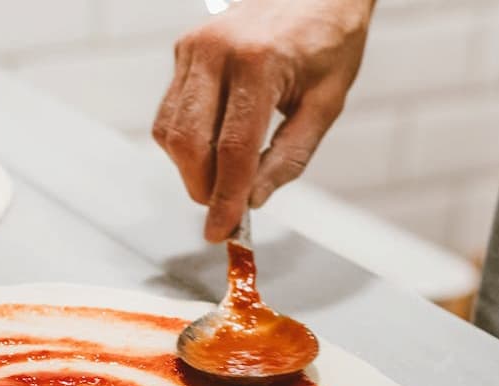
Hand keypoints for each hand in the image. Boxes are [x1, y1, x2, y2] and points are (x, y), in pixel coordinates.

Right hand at [152, 0, 373, 239]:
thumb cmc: (328, 42)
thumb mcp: (326, 104)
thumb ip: (288, 157)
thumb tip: (252, 199)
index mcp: (260, 62)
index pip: (233, 148)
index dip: (226, 197)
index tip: (222, 231)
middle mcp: (217, 51)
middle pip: (190, 143)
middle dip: (202, 187)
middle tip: (221, 209)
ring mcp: (194, 48)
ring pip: (170, 131)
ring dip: (190, 168)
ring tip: (221, 178)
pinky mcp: (183, 50)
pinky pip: (169, 112)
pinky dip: (185, 143)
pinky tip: (213, 148)